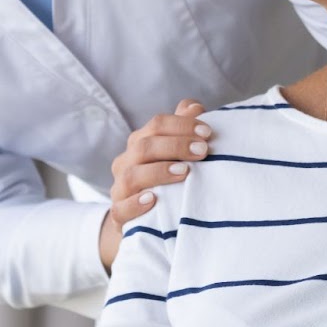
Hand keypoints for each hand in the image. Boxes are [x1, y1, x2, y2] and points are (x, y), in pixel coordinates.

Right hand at [102, 100, 212, 270]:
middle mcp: (127, 163)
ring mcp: (120, 189)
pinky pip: (121, 209)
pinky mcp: (119, 215)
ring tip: (184, 172)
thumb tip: (194, 106)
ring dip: (159, 171)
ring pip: (131, 176)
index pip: (156, 125)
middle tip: (203, 151)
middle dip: (175, 146)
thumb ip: (183, 128)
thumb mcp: (175, 153)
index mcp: (140, 143)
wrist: (142, 220)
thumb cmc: (165, 180)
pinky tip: (153, 200)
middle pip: (144, 146)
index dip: (182, 125)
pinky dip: (135, 204)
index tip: (207, 132)